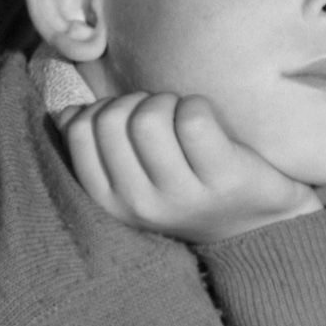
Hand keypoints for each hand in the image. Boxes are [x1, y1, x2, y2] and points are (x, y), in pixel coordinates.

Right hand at [60, 89, 323, 244]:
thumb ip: (97, 148)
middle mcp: (142, 203)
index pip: (80, 131)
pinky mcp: (224, 177)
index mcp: (112, 202)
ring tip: (186, 123)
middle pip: (114, 117)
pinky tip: (211, 126)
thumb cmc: (191, 188)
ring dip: (171, 103)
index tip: (132, 121)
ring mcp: (183, 194)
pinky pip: (194, 117)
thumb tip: (63, 112)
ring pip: (151, 115)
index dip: (105, 109)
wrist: (263, 224)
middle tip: (165, 120)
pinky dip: (200, 106)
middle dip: (139, 102)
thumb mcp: (137, 178)